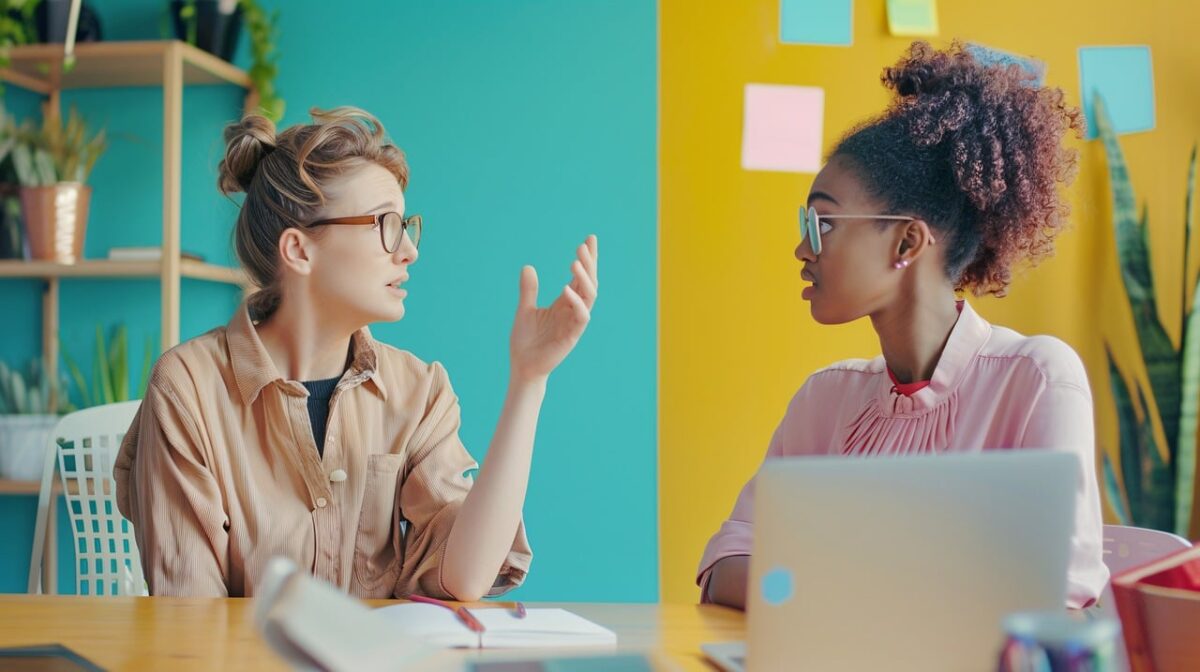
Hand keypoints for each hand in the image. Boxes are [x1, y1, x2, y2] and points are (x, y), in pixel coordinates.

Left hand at [509, 235, 597, 382]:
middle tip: (585, 244)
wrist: (522, 367)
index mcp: (565, 302)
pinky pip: (581, 317)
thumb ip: (528, 290)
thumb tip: (528, 266)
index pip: (580, 277)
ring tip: (575, 262)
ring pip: (589, 297)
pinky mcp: (572, 336)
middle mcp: (573, 310)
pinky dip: (576, 302)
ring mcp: (574, 322)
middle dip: (590, 263)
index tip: (589, 239)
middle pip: (589, 282)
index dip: (587, 259)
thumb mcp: (524, 309)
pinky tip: (567, 288)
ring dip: (585, 279)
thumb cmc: (525, 341)